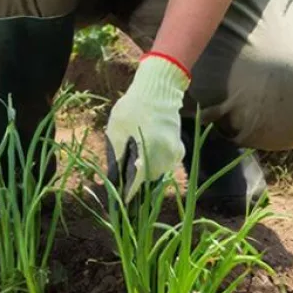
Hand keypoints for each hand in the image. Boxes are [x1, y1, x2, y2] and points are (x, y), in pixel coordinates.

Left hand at [104, 53, 189, 199]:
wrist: (158, 91)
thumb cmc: (132, 109)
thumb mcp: (116, 131)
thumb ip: (116, 157)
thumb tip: (113, 179)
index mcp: (147, 152)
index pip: (136, 183)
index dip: (126, 193)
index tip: (120, 202)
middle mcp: (164, 157)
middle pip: (146, 178)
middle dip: (134, 178)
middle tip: (122, 174)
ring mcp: (174, 155)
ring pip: (156, 172)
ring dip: (144, 170)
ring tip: (134, 159)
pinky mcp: (179, 150)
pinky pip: (165, 164)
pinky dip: (155, 162)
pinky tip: (146, 150)